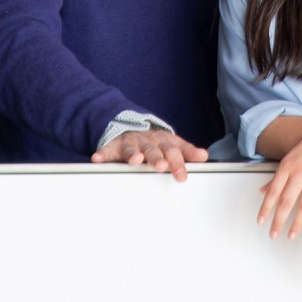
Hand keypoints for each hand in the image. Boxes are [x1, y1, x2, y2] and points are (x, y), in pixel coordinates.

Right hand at [91, 128, 207, 180]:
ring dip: (134, 154)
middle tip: (162, 167)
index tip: (182, 176)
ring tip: (135, 160)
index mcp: (164, 141)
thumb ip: (187, 150)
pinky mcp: (113, 146)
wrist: (131, 125)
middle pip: (154, 150)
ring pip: (132, 149)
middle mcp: (147, 141)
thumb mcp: (172, 144)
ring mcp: (130, 142)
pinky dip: (102, 154)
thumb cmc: (155, 142)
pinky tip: (97, 159)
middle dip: (158, 158)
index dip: (178, 163)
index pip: (173, 151)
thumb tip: (205, 156)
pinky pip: (107, 150)